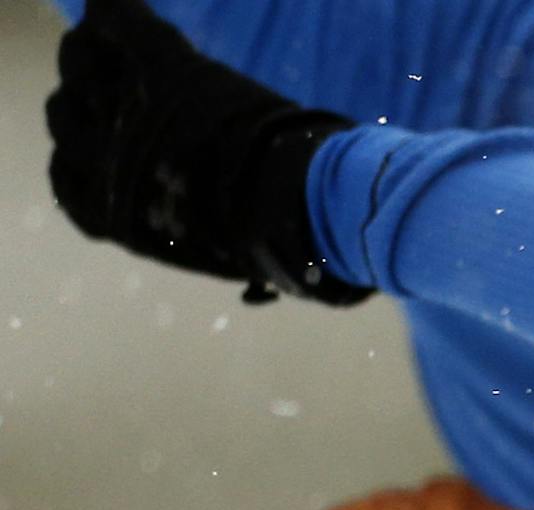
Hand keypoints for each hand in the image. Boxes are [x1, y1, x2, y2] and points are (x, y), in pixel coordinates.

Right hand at [46, 0, 369, 303]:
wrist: (295, 203)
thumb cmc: (274, 247)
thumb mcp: (230, 261)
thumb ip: (213, 247)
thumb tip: (253, 282)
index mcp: (116, 215)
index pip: (66, 181)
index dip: (80, 160)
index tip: (105, 149)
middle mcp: (104, 160)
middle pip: (64, 117)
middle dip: (86, 106)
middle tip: (121, 94)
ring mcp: (130, 108)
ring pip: (79, 63)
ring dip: (93, 56)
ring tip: (118, 51)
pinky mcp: (161, 65)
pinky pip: (119, 21)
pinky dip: (117, 12)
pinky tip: (121, 12)